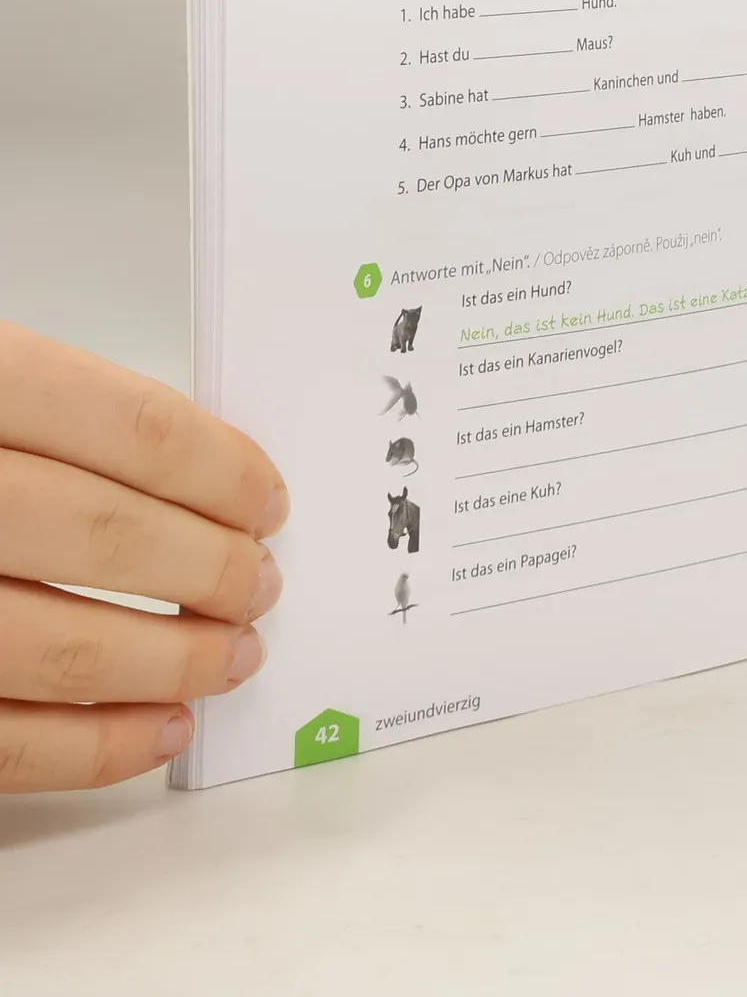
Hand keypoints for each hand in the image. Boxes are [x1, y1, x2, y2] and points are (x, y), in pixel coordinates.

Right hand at [0, 323, 286, 790]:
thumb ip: (60, 420)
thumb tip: (200, 479)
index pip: (131, 428)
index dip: (221, 472)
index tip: (267, 502)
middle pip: (108, 536)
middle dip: (212, 569)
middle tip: (260, 583)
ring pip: (61, 643)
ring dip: (170, 660)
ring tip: (230, 655)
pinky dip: (91, 745)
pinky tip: (156, 728)